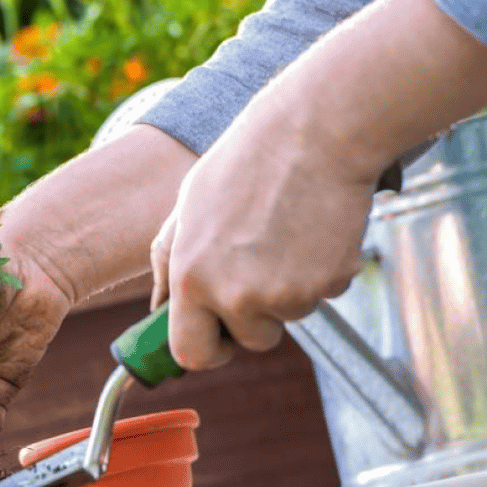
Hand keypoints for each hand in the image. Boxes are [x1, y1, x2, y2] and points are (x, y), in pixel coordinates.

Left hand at [149, 99, 372, 369]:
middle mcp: (235, 295)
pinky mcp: (329, 283)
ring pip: (288, 316)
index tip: (217, 339)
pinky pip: (321, 294)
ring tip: (283, 234)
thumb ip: (169, 266)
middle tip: (259, 270)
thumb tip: (158, 311)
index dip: (206, 350)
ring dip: (288, 289)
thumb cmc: (244, 166)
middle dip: (254, 321)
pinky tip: (311, 230)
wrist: (314, 133)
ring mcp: (286, 294)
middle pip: (249, 342)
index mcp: (191, 278)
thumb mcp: (186, 211)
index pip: (191, 353)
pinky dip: (319, 272)